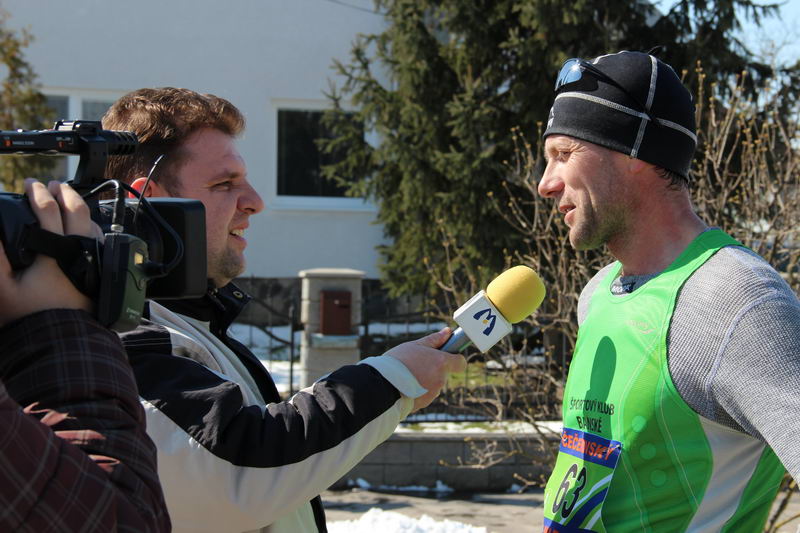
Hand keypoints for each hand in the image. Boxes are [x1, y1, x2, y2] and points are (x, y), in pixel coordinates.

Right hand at [0, 180, 95, 324]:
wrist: (63, 343)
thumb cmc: (31, 317)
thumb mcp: (3, 288)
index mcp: (57, 252)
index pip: (49, 212)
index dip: (38, 194)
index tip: (30, 184)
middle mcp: (82, 252)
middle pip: (78, 212)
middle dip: (64, 193)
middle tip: (53, 184)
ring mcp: (96, 261)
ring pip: (93, 225)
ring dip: (80, 208)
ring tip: (68, 200)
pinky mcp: (102, 273)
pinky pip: (100, 241)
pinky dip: (90, 227)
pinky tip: (83, 227)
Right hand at [384, 328, 466, 411]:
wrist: (382, 385)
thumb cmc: (398, 362)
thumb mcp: (414, 346)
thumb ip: (434, 340)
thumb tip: (447, 332)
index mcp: (441, 363)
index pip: (461, 362)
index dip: (455, 358)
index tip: (446, 355)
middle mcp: (441, 379)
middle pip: (444, 373)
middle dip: (434, 368)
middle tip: (418, 363)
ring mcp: (434, 393)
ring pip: (434, 384)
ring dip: (425, 379)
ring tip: (408, 374)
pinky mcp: (425, 403)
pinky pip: (425, 394)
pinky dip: (418, 390)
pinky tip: (406, 385)